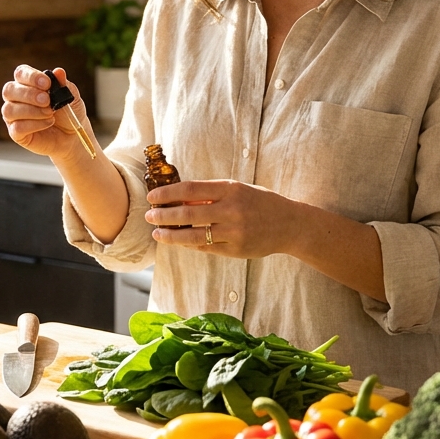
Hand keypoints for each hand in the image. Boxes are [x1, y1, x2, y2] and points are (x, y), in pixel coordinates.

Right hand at [1, 65, 91, 160]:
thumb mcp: (70, 96)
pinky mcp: (15, 133)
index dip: (31, 76)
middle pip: (9, 90)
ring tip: (50, 113)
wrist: (71, 135)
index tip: (47, 83)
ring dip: (32, 111)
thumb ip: (63, 84)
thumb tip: (58, 72)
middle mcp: (15, 98)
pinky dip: (34, 124)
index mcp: (27, 83)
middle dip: (28, 94)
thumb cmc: (68, 112)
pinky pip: (17, 127)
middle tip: (47, 100)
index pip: (20, 73)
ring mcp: (13, 116)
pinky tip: (48, 122)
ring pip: (9, 110)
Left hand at [145, 180, 307, 259]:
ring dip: (171, 235)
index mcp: (231, 189)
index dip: (168, 194)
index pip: (190, 189)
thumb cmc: (260, 202)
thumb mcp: (238, 189)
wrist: (290, 224)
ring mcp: (234, 231)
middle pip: (188, 213)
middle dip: (163, 215)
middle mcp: (232, 209)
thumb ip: (212, 193)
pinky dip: (190, 245)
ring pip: (194, 235)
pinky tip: (179, 242)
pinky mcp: (236, 249)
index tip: (152, 197)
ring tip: (157, 234)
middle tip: (149, 216)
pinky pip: (206, 247)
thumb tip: (180, 198)